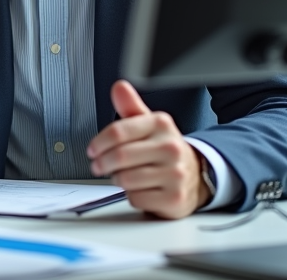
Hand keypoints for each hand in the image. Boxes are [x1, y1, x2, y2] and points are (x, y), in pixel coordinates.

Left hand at [87, 80, 210, 218]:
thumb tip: (119, 87)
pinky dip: (132, 196)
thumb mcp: (148, 123)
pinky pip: (137, 198)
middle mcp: (171, 148)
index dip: (99, 142)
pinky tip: (140, 188)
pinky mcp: (174, 198)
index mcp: (161, 124)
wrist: (194, 174)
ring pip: (126, 179)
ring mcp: (175, 174)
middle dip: (103, 163)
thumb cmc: (163, 148)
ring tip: (122, 175)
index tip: (92, 149)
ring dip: (117, 179)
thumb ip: (130, 106)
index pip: (118, 132)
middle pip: (120, 157)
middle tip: (99, 165)